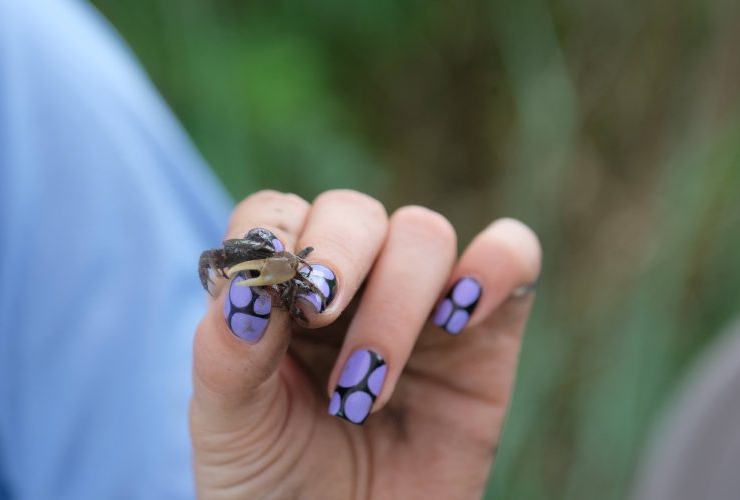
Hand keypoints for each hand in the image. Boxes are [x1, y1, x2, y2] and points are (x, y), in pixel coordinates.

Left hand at [191, 190, 540, 498]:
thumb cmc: (278, 484)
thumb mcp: (231, 427)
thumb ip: (228, 353)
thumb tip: (248, 282)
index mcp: (282, 292)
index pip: (276, 216)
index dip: (278, 235)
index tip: (280, 293)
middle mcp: (352, 284)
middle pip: (356, 213)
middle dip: (342, 259)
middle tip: (323, 321)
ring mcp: (421, 303)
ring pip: (424, 234)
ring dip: (398, 302)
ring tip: (370, 387)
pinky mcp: (486, 330)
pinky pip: (511, 256)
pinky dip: (495, 266)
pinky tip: (461, 317)